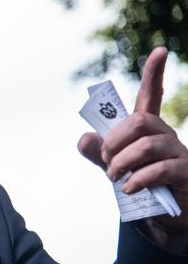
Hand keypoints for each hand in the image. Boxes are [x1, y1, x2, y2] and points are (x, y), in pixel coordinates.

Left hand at [78, 47, 187, 249]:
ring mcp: (178, 153)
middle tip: (106, 160)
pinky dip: (137, 179)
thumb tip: (84, 138)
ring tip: (114, 176)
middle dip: (114, 140)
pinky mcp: (185, 173)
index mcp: (147, 128)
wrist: (162, 213)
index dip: (154, 73)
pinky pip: (159, 170)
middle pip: (139, 121)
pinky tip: (128, 187)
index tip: (160, 50)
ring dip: (122, 162)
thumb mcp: (112, 166)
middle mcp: (165, 134)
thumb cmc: (138, 181)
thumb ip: (97, 152)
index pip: (151, 95)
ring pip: (146, 145)